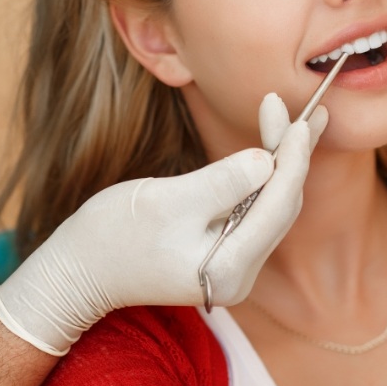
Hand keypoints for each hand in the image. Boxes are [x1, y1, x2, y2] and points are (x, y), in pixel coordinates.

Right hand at [0, 93, 327, 354]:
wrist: (78, 269)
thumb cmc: (112, 235)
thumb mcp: (165, 202)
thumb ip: (220, 183)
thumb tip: (267, 159)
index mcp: (230, 269)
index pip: (277, 206)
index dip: (292, 158)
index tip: (299, 117)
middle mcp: (241, 275)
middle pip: (282, 206)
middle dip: (293, 156)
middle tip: (308, 110)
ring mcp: (233, 267)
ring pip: (272, 207)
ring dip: (283, 163)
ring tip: (298, 120)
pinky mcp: (223, 253)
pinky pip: (255, 211)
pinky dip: (263, 177)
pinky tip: (273, 148)